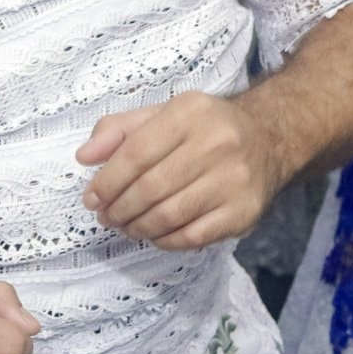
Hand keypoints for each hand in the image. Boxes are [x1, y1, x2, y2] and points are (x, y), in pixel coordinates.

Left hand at [76, 91, 285, 251]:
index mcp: (190, 113)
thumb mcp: (161, 113)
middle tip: (105, 216)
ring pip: (170, 216)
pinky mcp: (244, 212)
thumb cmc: (203, 127)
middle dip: (119, 208)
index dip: (108, 181)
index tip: (91, 198)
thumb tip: (84, 157)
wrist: (267, 138)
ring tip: (125, 226)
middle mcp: (217, 144)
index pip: (137, 153)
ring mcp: (234, 181)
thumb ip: (118, 130)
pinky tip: (153, 234)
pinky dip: (165, 240)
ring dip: (138, 227)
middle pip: (151, 188)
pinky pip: (193, 237)